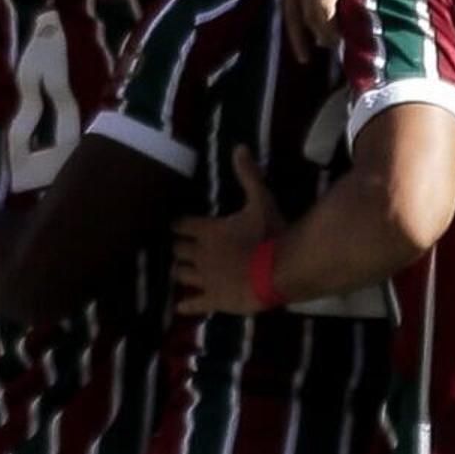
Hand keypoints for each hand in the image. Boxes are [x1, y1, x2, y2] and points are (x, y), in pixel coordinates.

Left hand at [170, 148, 279, 314]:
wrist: (278, 272)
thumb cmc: (269, 234)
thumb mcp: (261, 200)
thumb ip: (248, 176)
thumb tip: (239, 146)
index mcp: (207, 230)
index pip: (180, 225)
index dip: (179, 225)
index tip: (178, 225)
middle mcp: (199, 254)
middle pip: (176, 251)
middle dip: (178, 248)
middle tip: (181, 248)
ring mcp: (204, 279)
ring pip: (180, 275)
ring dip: (180, 272)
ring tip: (182, 272)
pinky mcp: (213, 300)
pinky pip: (192, 304)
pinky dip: (186, 305)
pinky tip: (181, 307)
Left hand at [282, 0, 391, 56]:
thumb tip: (334, 1)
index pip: (287, 7)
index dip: (294, 31)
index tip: (302, 51)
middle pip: (294, 16)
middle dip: (300, 40)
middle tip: (309, 59)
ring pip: (309, 18)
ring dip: (322, 36)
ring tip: (336, 46)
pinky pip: (322, 14)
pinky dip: (330, 29)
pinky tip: (340, 37)